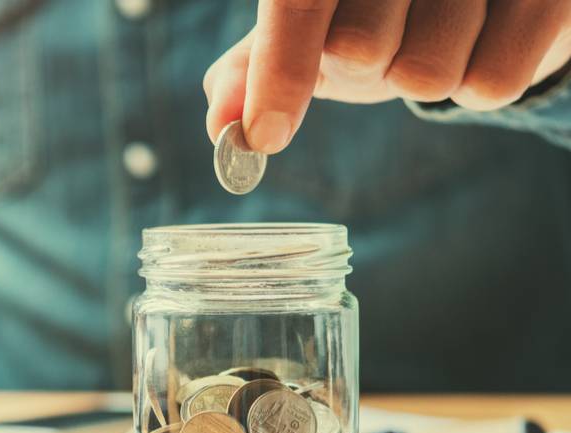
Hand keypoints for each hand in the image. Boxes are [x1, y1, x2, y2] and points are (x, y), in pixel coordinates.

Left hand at [204, 0, 570, 152]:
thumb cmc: (384, 9)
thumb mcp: (311, 30)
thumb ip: (255, 70)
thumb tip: (222, 122)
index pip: (297, 2)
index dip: (277, 72)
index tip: (264, 137)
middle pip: (360, 46)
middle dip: (364, 67)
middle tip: (383, 39)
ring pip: (427, 72)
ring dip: (422, 78)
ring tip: (436, 37)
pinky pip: (492, 84)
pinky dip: (477, 87)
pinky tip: (482, 45)